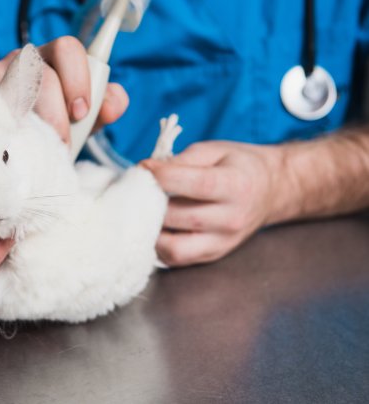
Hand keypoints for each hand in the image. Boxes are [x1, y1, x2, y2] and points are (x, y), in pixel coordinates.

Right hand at [0, 36, 129, 142]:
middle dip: (56, 114)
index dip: (79, 79)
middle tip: (60, 143)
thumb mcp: (78, 123)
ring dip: (29, 126)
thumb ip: (102, 111)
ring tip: (34, 152)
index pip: (68, 49)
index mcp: (50, 61)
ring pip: (11, 90)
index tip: (81, 113)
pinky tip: (2, 146)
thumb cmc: (44, 130)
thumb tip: (113, 102)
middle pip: (41, 73)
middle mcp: (18, 61)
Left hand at [142, 141, 282, 266]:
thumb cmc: (238, 166)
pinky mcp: (212, 256)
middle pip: (180, 217)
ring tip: (145, 212)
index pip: (197, 185)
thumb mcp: (215, 150)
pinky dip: (159, 245)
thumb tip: (148, 170)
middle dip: (151, 203)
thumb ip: (183, 160)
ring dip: (152, 231)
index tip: (144, 167)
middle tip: (138, 190)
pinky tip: (156, 226)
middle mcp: (231, 219)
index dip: (164, 176)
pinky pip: (176, 258)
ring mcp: (222, 243)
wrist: (270, 191)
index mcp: (236, 186)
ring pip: (174, 248)